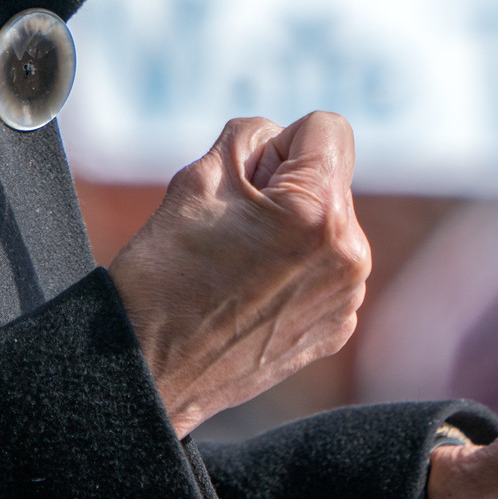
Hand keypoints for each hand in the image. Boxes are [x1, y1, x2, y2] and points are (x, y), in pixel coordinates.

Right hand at [108, 112, 371, 437]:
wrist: (148, 369)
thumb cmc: (166, 270)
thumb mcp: (200, 175)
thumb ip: (252, 137)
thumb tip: (283, 142)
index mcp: (319, 214)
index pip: (328, 129)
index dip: (279, 143)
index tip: (245, 180)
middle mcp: (350, 256)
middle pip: (329, 179)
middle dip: (285, 187)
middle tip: (231, 226)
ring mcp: (346, 299)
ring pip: (327, 225)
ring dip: (292, 228)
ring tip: (237, 262)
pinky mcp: (335, 329)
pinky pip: (325, 270)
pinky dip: (294, 269)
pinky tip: (249, 292)